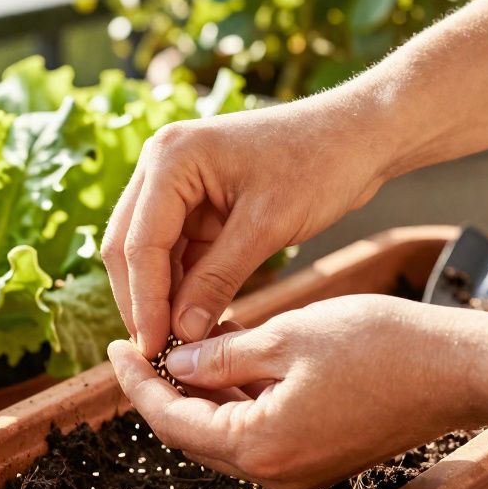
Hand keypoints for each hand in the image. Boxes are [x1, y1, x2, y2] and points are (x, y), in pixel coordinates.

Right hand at [101, 97, 393, 356]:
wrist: (359, 133)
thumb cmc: (319, 163)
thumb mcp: (267, 226)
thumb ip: (218, 280)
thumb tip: (182, 335)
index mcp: (170, 158)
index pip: (139, 243)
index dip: (145, 302)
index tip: (156, 350)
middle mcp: (160, 165)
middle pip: (128, 247)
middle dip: (141, 301)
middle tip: (159, 355)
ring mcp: (174, 183)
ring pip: (148, 255)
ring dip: (159, 298)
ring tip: (177, 347)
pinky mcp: (194, 203)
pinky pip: (175, 253)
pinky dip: (181, 287)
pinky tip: (193, 323)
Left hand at [106, 295, 469, 488]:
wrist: (458, 370)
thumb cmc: (381, 346)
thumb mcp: (288, 336)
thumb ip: (223, 354)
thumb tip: (179, 363)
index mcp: (259, 445)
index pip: (171, 421)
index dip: (137, 384)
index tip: (114, 350)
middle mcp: (274, 471)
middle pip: (193, 434)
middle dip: (164, 389)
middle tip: (143, 344)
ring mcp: (298, 469)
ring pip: (225, 430)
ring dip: (203, 389)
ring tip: (191, 336)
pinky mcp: (319, 455)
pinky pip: (258, 429)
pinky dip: (238, 395)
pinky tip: (232, 351)